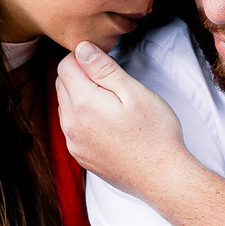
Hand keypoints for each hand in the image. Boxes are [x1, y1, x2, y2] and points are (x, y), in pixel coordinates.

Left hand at [56, 41, 193, 199]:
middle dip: (80, 75)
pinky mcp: (80, 155)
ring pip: (66, 106)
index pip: (65, 65)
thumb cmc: (155, 133)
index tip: (104, 62)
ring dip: (81, 96)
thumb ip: (103, 68)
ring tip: (113, 103)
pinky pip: (72, 127)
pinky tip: (109, 122)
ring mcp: (73, 143)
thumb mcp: (134, 92)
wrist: (162, 176)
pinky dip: (84, 117)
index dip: (84, 57)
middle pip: (62, 84)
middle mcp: (71, 125)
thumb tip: (81, 48)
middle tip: (112, 81)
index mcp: (83, 104)